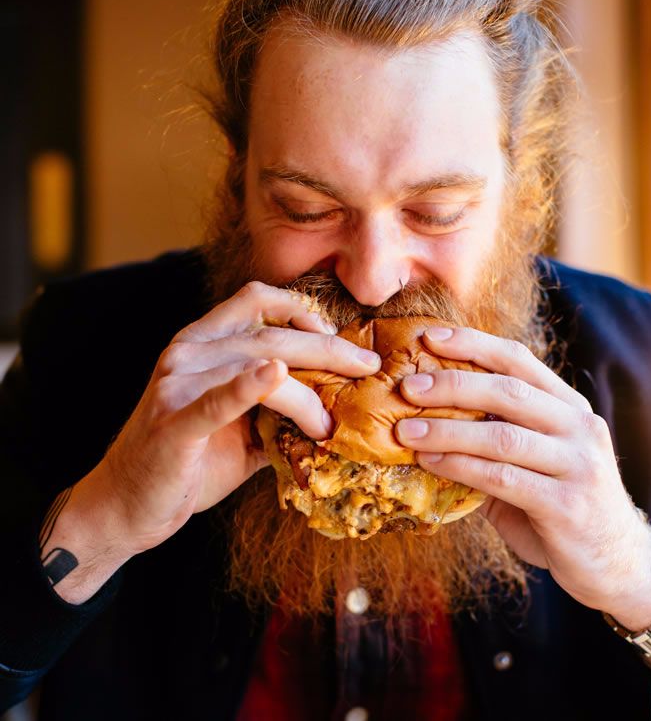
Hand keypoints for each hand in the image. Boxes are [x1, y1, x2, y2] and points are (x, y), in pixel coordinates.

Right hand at [91, 281, 380, 555]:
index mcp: (202, 342)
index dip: (302, 309)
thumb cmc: (190, 461)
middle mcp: (187, 351)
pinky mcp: (173, 421)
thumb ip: (279, 408)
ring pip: (256, 363)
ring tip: (332, 423)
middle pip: (269, 333)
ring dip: (306, 393)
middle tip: (366, 367)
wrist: (129, 504)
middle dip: (326, 347)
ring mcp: (177, 383)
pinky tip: (275, 377)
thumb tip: (337, 408)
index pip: (256, 300)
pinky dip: (248, 386)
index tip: (338, 335)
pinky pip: (216, 399)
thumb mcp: (240, 427)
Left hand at [395, 326, 650, 623]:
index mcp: (569, 406)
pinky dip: (460, 468)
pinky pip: (502, 479)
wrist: (617, 564)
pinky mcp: (568, 504)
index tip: (429, 337)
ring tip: (405, 430)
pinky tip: (429, 464)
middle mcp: (580, 426)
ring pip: (501, 435)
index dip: (473, 344)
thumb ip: (495, 437)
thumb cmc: (560, 504)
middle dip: (453, 384)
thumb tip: (425, 417)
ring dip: (447, 430)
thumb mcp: (533, 461)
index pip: (518, 360)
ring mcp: (579, 464)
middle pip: (509, 391)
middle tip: (408, 386)